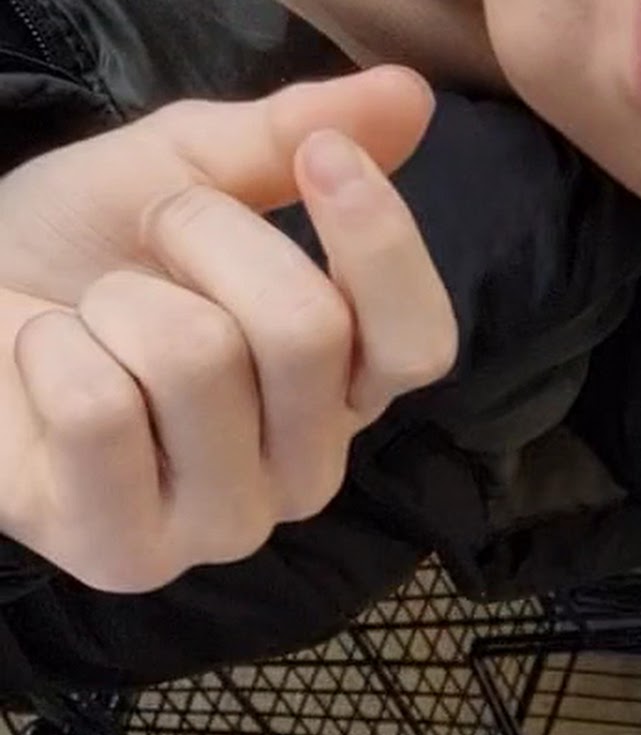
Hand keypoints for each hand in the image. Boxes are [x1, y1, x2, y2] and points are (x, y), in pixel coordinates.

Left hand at [0, 68, 457, 593]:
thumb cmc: (68, 264)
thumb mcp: (178, 175)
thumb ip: (289, 142)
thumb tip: (412, 96)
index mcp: (339, 395)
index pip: (419, 344)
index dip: (381, 245)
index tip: (321, 159)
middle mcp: (302, 474)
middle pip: (306, 332)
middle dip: (201, 237)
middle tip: (148, 247)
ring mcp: (222, 526)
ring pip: (197, 359)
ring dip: (115, 302)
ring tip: (90, 325)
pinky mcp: (128, 555)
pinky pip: (102, 408)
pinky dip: (49, 355)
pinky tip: (45, 378)